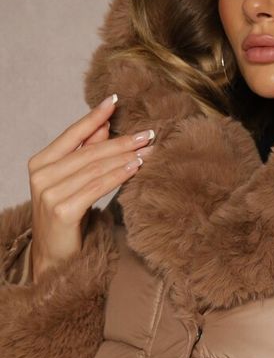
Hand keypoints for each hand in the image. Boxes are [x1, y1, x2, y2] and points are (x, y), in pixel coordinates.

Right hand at [27, 95, 155, 282]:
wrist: (54, 257)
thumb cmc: (66, 216)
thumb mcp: (73, 181)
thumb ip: (85, 153)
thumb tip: (105, 125)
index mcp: (40, 163)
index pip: (72, 134)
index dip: (95, 117)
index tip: (115, 100)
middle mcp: (41, 175)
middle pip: (89, 151)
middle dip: (121, 140)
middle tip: (148, 133)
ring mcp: (50, 193)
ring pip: (95, 168)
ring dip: (125, 157)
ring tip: (148, 150)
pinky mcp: (63, 211)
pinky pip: (96, 188)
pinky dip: (118, 176)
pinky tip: (135, 168)